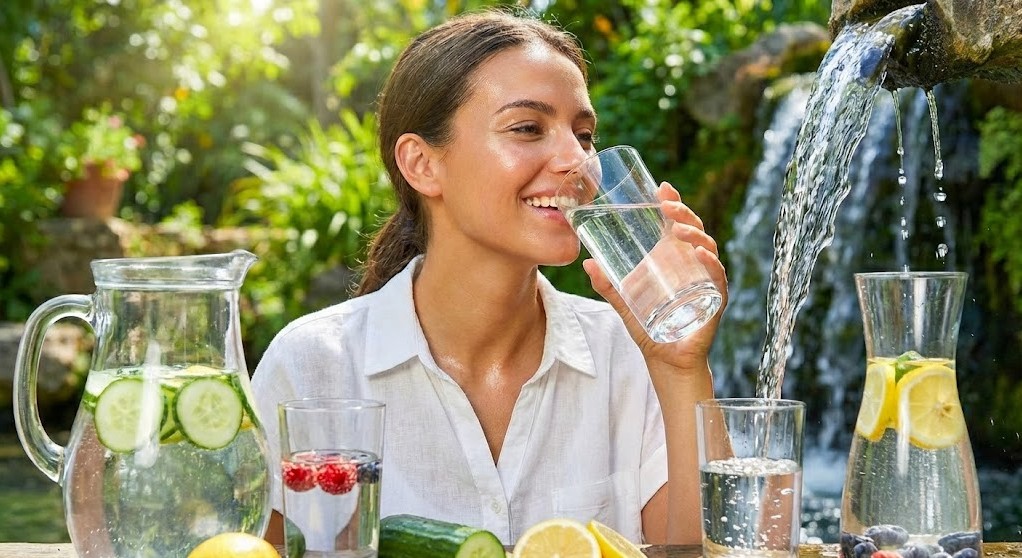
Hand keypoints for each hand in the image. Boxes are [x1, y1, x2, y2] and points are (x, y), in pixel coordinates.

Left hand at [582, 182, 728, 371]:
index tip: (662, 188)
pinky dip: (711, 265)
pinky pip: (717, 279)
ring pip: (707, 249)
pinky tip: (701, 256)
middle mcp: (693, 266)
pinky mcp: (713, 301)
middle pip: (694, 230)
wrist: (665, 360)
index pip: (677, 224)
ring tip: (679, 229)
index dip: (674, 204)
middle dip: (683, 213)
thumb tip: (588, 263)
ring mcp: (705, 281)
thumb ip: (608, 285)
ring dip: (695, 235)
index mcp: (674, 260)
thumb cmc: (649, 328)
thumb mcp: (624, 303)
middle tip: (667, 204)